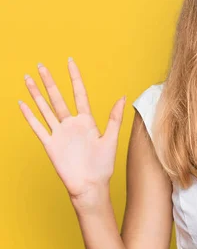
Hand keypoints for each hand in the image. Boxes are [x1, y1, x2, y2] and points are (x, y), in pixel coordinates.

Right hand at [18, 58, 126, 201]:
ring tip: (28, 78)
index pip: (79, 93)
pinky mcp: (50, 144)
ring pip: (45, 108)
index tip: (70, 62)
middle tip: (41, 65)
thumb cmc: (103, 165)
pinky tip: (22, 103)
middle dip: (49, 81)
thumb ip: (115, 118)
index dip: (74, 78)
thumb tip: (123, 96)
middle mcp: (71, 124)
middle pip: (57, 97)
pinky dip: (29, 115)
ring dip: (36, 94)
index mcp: (87, 121)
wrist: (91, 185)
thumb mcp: (111, 139)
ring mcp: (59, 133)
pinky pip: (38, 127)